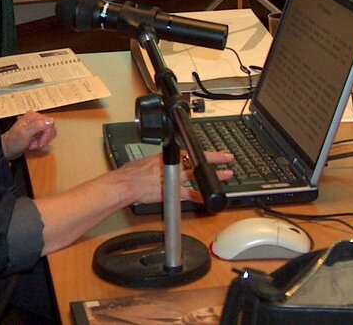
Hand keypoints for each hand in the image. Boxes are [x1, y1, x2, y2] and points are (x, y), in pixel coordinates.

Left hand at [1, 110, 57, 159]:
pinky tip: (33, 144)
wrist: (8, 149)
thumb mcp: (24, 134)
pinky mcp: (38, 132)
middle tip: (34, 144)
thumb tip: (50, 121)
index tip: (39, 142)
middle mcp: (36, 119)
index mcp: (33, 116)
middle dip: (44, 139)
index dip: (46, 134)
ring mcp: (37, 126)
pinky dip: (41, 143)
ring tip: (32, 144)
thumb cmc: (13, 141)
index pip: (50, 123)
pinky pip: (47, 137)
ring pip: (50, 133)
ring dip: (42, 142)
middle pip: (51, 128)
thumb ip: (37, 126)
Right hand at [116, 150, 234, 205]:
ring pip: (197, 176)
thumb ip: (159, 162)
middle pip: (197, 162)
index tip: (215, 152)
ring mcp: (172, 179)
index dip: (204, 152)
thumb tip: (162, 162)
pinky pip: (188, 195)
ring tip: (226, 175)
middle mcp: (171, 166)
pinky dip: (198, 197)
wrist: (125, 184)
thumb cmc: (131, 173)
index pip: (189, 152)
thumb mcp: (147, 160)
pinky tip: (207, 199)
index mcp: (166, 157)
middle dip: (214, 161)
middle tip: (227, 160)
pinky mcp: (170, 192)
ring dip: (213, 176)